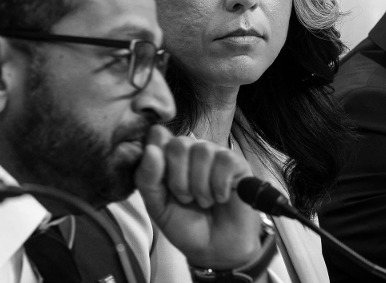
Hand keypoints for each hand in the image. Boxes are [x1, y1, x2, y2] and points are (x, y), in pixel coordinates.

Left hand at [135, 125, 262, 269]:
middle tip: (186, 199)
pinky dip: (219, 186)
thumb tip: (151, 149)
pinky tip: (221, 198)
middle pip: (179, 144)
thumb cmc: (185, 224)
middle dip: (178, 180)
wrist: (214, 249)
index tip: (161, 184)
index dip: (157, 158)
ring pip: (202, 151)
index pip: (157, 135)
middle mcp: (192, 150)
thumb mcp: (156, 205)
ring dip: (200, 186)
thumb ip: (147, 178)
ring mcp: (216, 155)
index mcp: (169, 156)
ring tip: (204, 201)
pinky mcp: (238, 163)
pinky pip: (224, 161)